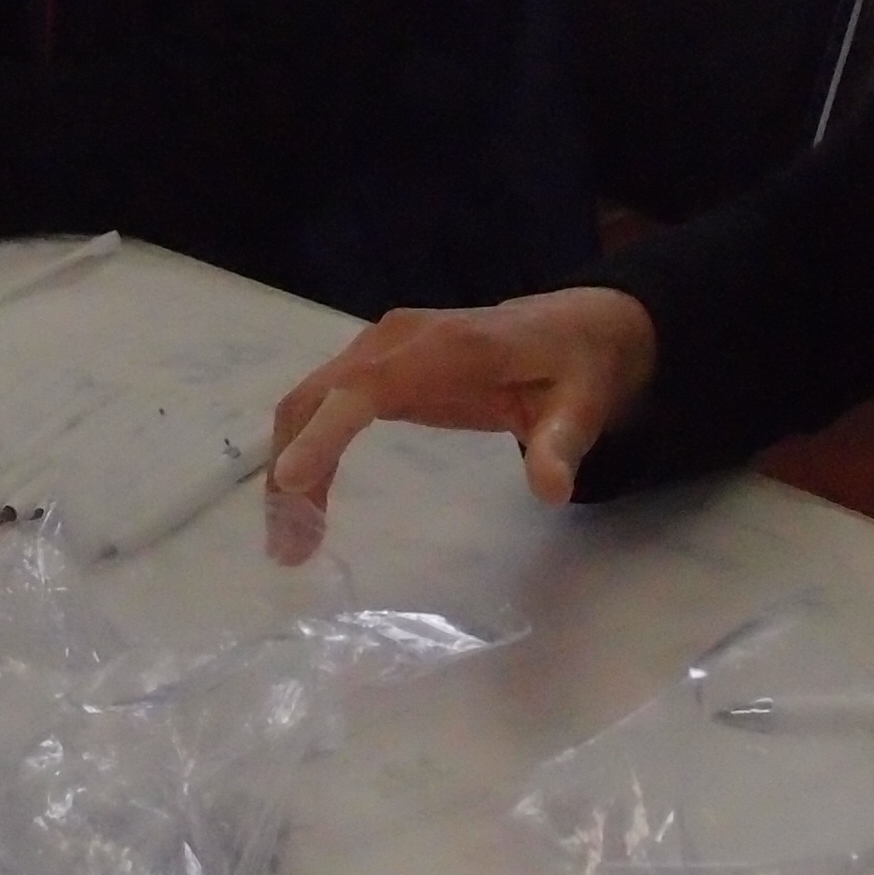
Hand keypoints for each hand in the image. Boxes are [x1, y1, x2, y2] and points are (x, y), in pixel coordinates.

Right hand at [262, 286, 659, 554]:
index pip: (366, 387)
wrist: (572, 327)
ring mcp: (380, 348)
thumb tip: (550, 491)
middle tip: (289, 547)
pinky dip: (306, 452)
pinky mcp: (376, 366)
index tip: (290, 482)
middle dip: (293, 467)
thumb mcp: (583, 409)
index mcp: (445, 349)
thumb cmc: (575, 369)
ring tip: (291, 543)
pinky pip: (323, 405)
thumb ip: (563, 445)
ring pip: (309, 401)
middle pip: (318, 396)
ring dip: (290, 467)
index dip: (324, 432)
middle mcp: (396, 339)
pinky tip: (307, 503)